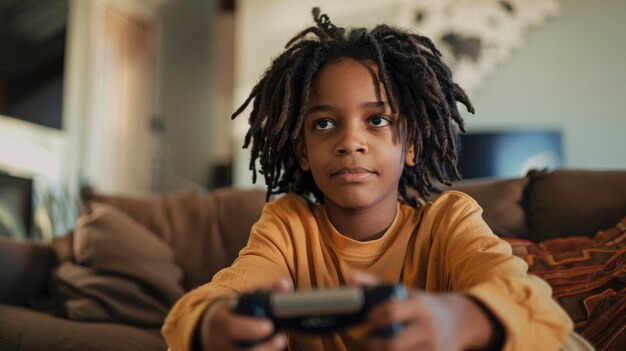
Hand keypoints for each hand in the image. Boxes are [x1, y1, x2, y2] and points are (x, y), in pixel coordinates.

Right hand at [196, 278, 292, 350]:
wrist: (210, 327)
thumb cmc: (233, 311)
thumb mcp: (242, 299)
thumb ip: (265, 291)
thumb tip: (285, 283)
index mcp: (220, 320)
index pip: (231, 326)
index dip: (249, 328)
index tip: (269, 325)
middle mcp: (218, 341)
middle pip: (238, 350)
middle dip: (262, 347)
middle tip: (281, 339)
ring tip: (280, 342)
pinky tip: (272, 349)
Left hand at [348, 272, 492, 350]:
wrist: (459, 320)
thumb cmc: (421, 305)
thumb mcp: (403, 291)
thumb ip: (374, 284)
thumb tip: (349, 277)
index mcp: (418, 306)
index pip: (391, 313)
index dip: (374, 317)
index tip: (366, 318)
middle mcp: (427, 328)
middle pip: (393, 344)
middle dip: (372, 344)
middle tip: (364, 340)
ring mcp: (433, 347)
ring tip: (375, 346)